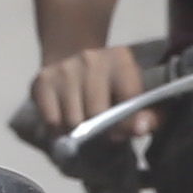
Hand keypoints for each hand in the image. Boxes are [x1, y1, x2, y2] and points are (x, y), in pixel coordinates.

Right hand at [24, 45, 153, 144]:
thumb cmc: (110, 87)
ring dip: (77, 131)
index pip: (128, 99)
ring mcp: (64, 68)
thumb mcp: (135, 94)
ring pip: (72, 120)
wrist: (71, 61)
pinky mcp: (42, 80)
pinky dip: (58, 129)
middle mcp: (90, 59)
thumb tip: (141, 128)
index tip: (120, 134)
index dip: (125, 124)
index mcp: (120, 59)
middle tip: (99, 131)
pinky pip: (51, 121)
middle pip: (95, 113)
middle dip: (99, 129)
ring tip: (81, 124)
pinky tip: (64, 119)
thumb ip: (149, 116)